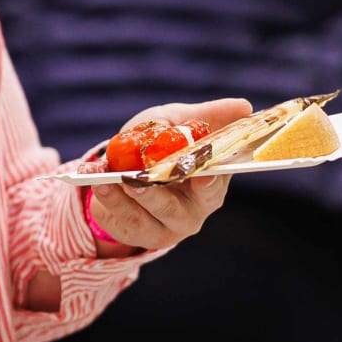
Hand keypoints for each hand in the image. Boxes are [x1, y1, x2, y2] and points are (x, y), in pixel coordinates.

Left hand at [87, 98, 252, 252]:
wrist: (124, 167)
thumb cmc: (161, 144)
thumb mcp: (178, 122)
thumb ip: (207, 117)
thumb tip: (244, 106)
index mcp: (210, 187)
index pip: (214, 188)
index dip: (209, 182)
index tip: (199, 173)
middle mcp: (192, 212)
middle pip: (177, 209)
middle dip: (156, 193)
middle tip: (138, 178)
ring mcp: (165, 228)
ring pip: (146, 216)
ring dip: (125, 195)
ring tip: (111, 177)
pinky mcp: (138, 234)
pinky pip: (122, 220)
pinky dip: (108, 199)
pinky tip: (97, 181)